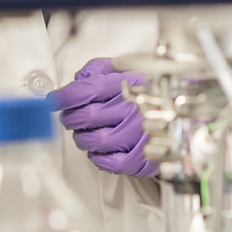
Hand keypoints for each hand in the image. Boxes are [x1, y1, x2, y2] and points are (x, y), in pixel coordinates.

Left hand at [52, 59, 157, 178]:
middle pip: (87, 116)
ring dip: (82, 139)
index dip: (65, 96)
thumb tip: (78, 78)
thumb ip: (99, 69)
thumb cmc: (148, 90)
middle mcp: (135, 108)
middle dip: (71, 118)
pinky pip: (111, 162)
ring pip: (95, 141)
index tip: (53, 100)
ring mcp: (139, 134)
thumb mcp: (125, 69)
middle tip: (72, 117)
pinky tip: (101, 148)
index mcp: (130, 83)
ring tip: (86, 133)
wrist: (179, 110)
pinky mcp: (142, 157)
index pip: (88, 89)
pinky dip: (98, 157)